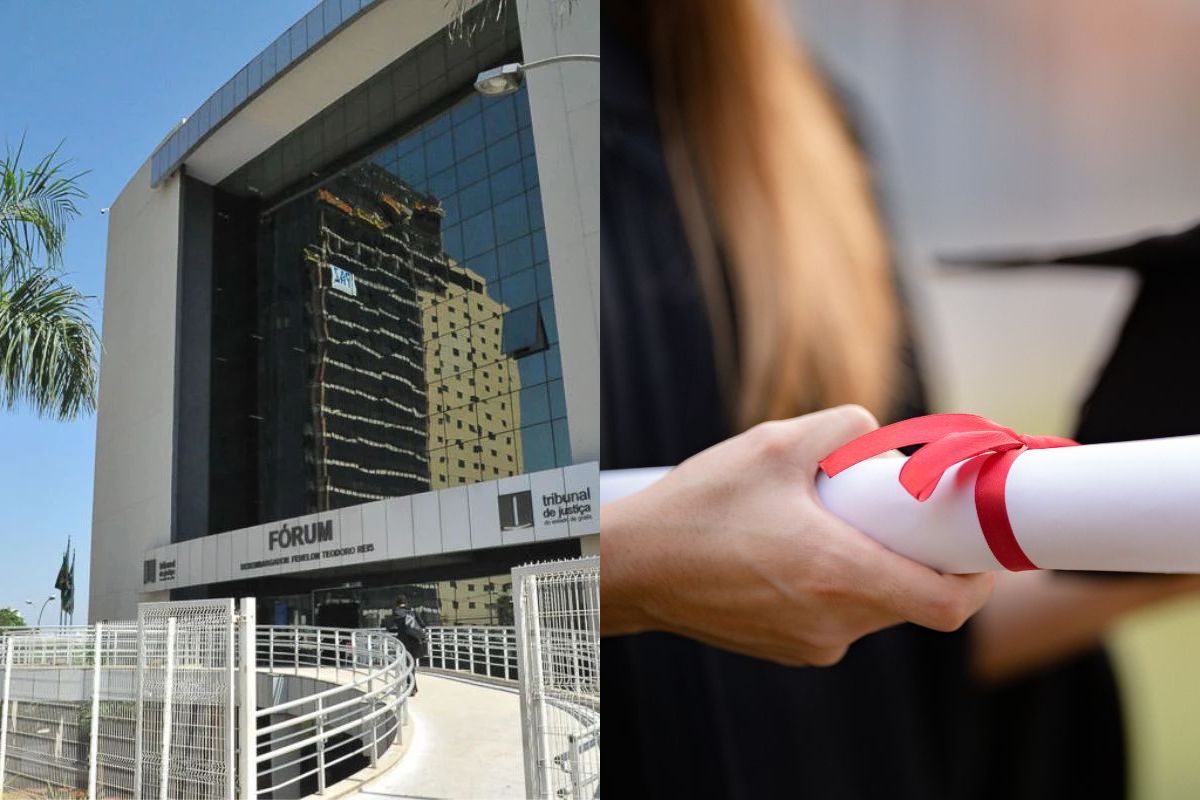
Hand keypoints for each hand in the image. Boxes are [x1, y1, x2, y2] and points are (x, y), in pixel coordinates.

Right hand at [601, 405, 994, 665]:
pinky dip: (836, 588)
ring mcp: (809, 642)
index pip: (949, 604)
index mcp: (839, 571)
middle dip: (916, 556)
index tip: (978, 546)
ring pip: (874, 609)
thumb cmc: (697, 508)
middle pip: (913, 600)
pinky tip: (793, 554)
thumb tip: (873, 427)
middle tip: (894, 513)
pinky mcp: (787, 649)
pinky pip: (837, 619)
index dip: (981, 578)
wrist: (634, 568)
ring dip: (872, 569)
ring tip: (828, 527)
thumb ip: (839, 426)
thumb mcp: (770, 445)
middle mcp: (832, 620)